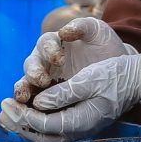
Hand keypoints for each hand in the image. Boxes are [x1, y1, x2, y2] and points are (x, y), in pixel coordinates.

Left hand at [0, 50, 140, 141]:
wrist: (136, 81)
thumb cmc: (116, 77)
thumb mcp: (90, 80)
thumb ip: (64, 93)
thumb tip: (39, 101)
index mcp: (81, 121)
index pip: (44, 125)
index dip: (23, 115)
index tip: (8, 102)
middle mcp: (78, 129)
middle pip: (41, 135)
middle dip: (19, 123)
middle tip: (2, 111)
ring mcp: (78, 127)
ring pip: (44, 135)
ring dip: (24, 125)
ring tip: (7, 114)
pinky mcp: (77, 120)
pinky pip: (51, 127)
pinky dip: (34, 122)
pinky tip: (25, 111)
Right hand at [14, 16, 132, 105]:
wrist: (116, 68)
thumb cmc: (105, 47)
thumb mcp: (98, 32)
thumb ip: (82, 26)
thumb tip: (64, 32)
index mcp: (53, 43)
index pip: (44, 44)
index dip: (49, 50)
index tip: (60, 59)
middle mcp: (44, 62)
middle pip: (31, 65)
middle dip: (33, 72)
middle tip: (42, 80)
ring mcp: (43, 80)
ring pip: (26, 84)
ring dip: (24, 90)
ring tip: (25, 98)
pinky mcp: (47, 98)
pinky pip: (34, 102)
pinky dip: (29, 108)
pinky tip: (30, 115)